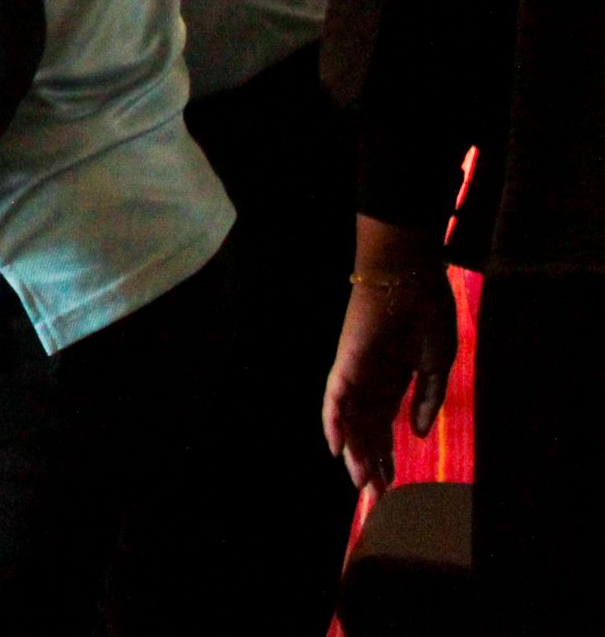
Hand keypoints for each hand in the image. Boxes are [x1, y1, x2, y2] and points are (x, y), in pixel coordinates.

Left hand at [325, 224, 454, 492]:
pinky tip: (337, 448)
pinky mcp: (346, 362)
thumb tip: (416, 434)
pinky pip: (335, 397)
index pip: (386, 424)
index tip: (394, 481)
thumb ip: (428, 399)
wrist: (411, 277)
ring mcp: (356, 372)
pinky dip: (334, 422)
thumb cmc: (427, 313)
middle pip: (367, 429)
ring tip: (362, 483)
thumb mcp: (437, 364)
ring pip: (350, 420)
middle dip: (372, 461)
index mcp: (394, 380)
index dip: (388, 453)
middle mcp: (371, 380)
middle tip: (376, 493)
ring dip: (354, 451)